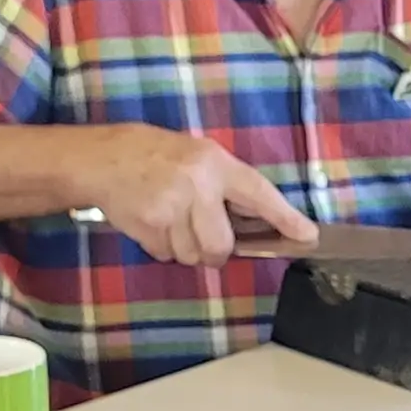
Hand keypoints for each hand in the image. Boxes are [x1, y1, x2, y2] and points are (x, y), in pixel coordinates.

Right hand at [80, 124, 316, 264]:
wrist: (103, 158)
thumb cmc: (156, 155)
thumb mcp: (198, 155)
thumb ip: (225, 185)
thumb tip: (255, 223)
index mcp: (214, 164)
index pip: (258, 194)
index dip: (285, 217)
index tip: (307, 235)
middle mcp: (196, 186)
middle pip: (221, 245)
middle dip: (215, 251)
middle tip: (204, 236)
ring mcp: (170, 208)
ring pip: (192, 255)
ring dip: (185, 248)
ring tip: (170, 219)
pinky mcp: (148, 226)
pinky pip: (167, 255)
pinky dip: (162, 247)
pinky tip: (153, 222)